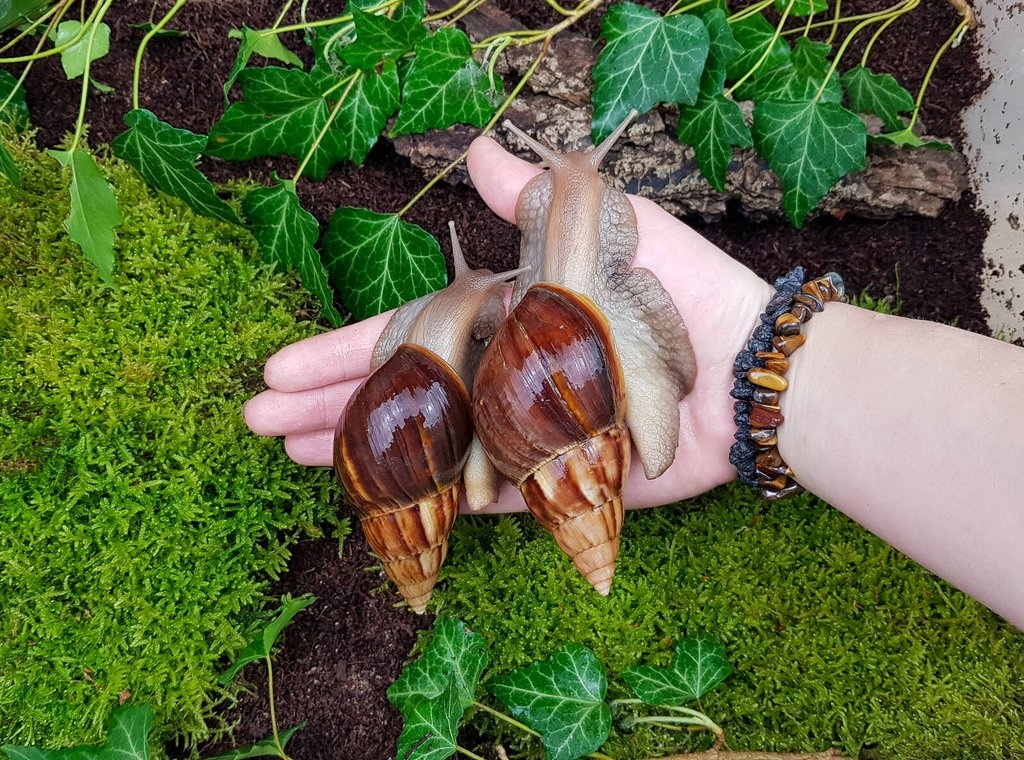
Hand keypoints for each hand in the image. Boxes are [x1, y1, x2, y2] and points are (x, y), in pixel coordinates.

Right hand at [243, 135, 772, 511]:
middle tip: (258, 420)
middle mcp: (502, 369)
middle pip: (401, 390)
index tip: (278, 364)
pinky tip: (378, 497)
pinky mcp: (550, 476)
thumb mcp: (606, 226)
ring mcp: (520, 428)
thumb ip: (535, 200)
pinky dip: (429, 494)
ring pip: (425, 442)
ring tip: (294, 454)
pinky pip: (478, 491)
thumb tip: (477, 148)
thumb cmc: (682, 291)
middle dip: (328, 401)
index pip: (406, 330)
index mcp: (504, 310)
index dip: (341, 347)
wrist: (747, 371)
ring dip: (361, 448)